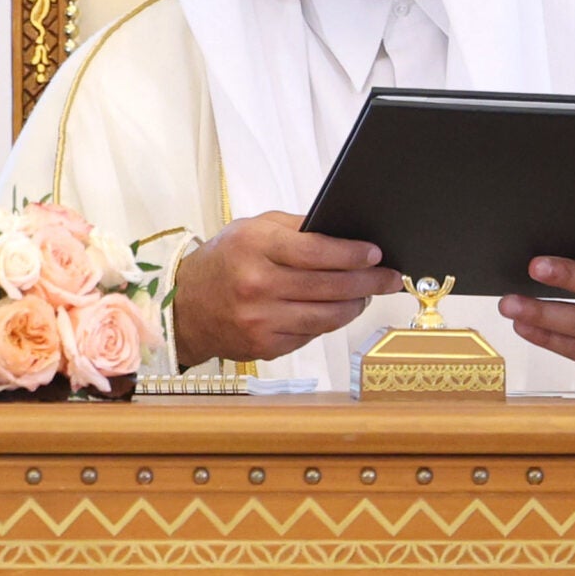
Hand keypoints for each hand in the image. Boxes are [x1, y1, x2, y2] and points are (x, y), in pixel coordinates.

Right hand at [172, 212, 402, 365]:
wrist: (185, 307)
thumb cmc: (223, 262)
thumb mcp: (251, 230)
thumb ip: (296, 228)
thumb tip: (346, 235)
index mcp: (254, 247)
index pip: (317, 251)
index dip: (353, 254)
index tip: (375, 253)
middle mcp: (257, 285)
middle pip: (330, 286)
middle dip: (368, 281)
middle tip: (389, 277)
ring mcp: (261, 320)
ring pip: (329, 315)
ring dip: (356, 304)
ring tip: (367, 294)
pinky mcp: (266, 346)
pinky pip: (313, 334)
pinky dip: (330, 321)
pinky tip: (337, 310)